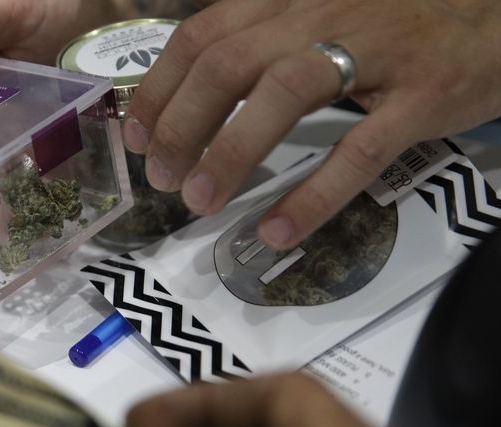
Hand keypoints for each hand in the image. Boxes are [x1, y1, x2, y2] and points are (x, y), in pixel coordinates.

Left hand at [122, 0, 500, 248]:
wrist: (496, 18)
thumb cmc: (394, 25)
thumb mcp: (316, 18)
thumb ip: (258, 43)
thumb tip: (188, 97)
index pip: (203, 34)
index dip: (160, 88)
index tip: (136, 136)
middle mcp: (323, 12)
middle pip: (229, 62)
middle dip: (181, 125)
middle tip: (162, 178)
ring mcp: (377, 50)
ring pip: (285, 93)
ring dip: (230, 151)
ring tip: (199, 201)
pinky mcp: (422, 95)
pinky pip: (359, 149)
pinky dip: (313, 193)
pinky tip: (277, 230)